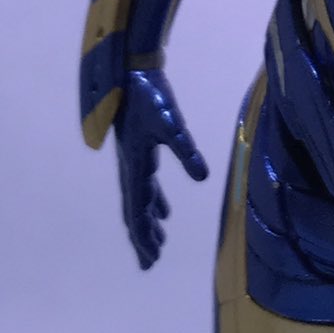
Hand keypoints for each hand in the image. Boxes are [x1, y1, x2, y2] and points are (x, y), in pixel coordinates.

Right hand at [104, 64, 209, 268]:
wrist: (132, 71)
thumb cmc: (150, 96)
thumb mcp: (171, 124)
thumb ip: (186, 151)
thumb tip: (203, 178)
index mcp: (135, 167)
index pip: (137, 211)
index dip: (143, 236)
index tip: (150, 259)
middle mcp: (130, 168)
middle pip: (134, 211)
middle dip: (143, 237)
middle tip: (150, 262)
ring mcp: (133, 159)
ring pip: (139, 199)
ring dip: (148, 221)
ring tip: (158, 240)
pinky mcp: (139, 149)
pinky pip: (144, 184)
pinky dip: (153, 200)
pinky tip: (164, 209)